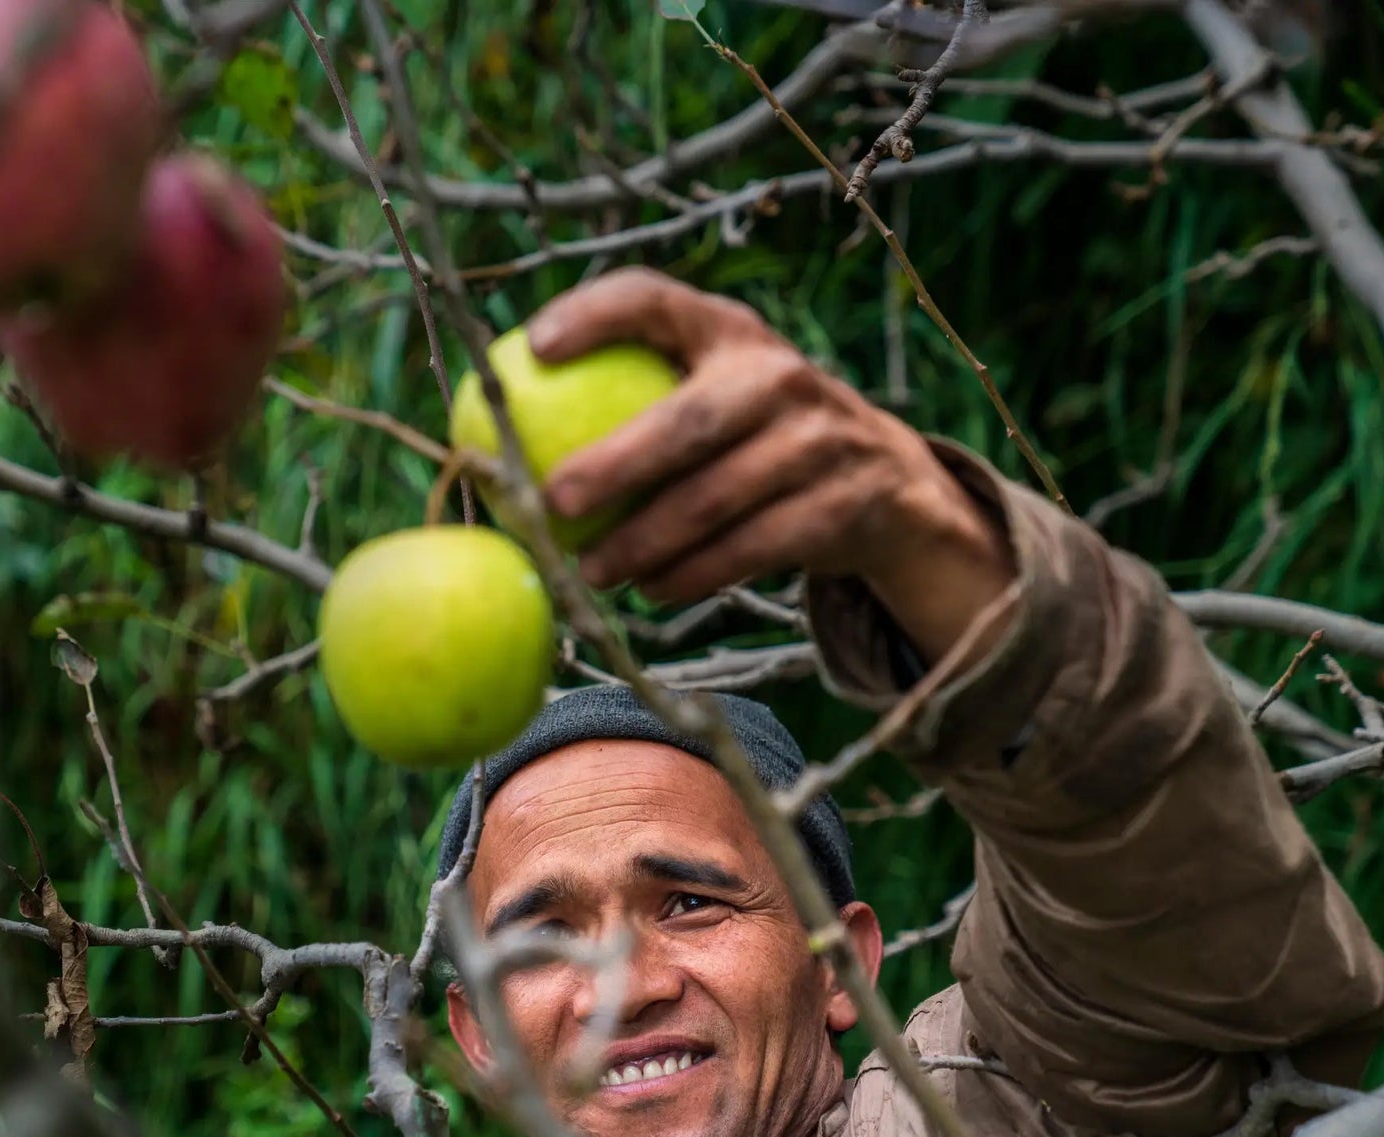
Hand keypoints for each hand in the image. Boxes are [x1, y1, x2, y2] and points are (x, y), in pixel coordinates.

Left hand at [528, 268, 1015, 662]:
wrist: (887, 484)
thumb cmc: (753, 438)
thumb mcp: (711, 393)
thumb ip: (633, 400)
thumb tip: (496, 444)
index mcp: (729, 331)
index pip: (654, 300)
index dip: (595, 316)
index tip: (535, 348)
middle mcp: (779, 374)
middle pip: (688, 422)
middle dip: (616, 463)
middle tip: (553, 503)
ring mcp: (818, 439)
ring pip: (714, 500)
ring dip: (642, 544)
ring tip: (590, 571)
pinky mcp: (840, 505)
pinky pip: (750, 549)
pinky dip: (692, 575)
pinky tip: (649, 590)